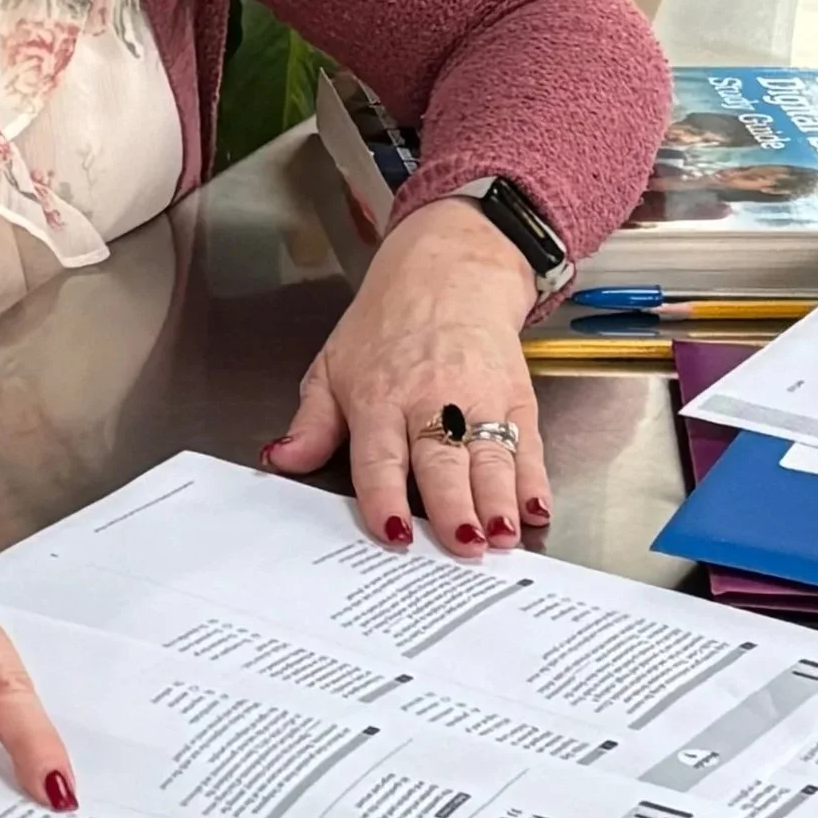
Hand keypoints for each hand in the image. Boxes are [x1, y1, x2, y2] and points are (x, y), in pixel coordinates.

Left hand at [264, 198, 548, 556]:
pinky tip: (535, 507)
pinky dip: (534, 479)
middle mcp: (429, 400)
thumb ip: (311, 424)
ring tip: (501, 537)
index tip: (394, 534)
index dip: (386, 497)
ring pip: (489, 457)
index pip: (379, 457)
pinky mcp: (516, 398)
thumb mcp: (333, 366)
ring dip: (498, 500)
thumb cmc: (385, 326)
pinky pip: (527, 445)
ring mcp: (478, 399)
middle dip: (453, 506)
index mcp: (377, 398)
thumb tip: (282, 459)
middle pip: (441, 460)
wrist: (448, 272)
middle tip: (462, 545)